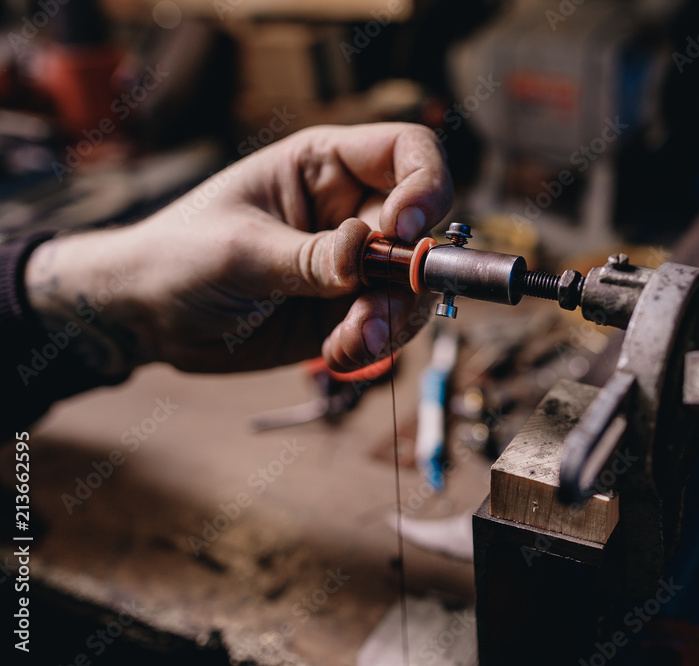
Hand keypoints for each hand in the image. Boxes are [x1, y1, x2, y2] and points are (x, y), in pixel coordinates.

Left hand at [24, 123, 452, 374]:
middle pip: (424, 230)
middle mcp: (354, 210)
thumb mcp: (238, 251)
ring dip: (393, 320)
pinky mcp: (349, 312)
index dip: (425, 184)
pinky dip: (373, 346)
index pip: (409, 153)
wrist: (149, 317)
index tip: (406, 229)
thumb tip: (368, 256)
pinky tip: (338, 355)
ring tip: (348, 343)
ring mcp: (356, 266)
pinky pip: (389, 327)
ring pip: (414, 288)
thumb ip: (308, 257)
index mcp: (326, 166)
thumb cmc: (178, 255)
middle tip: (370, 311)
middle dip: (408, 276)